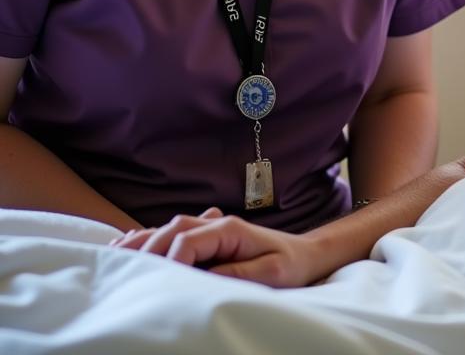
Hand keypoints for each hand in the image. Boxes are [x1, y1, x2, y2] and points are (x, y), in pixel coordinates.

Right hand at [112, 208, 324, 287]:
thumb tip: (201, 278)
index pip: (188, 240)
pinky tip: (128, 243)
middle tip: (122, 271)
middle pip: (173, 229)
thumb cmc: (290, 265)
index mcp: (231, 229)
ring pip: (169, 228)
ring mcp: (212, 228)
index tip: (158, 284)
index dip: (171, 261)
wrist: (306, 254)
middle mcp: (217, 223)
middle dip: (147, 249)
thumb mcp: (270, 274)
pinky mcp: (209, 238)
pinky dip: (151, 239)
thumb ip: (236, 274)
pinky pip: (174, 234)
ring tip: (114, 256)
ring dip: (144, 242)